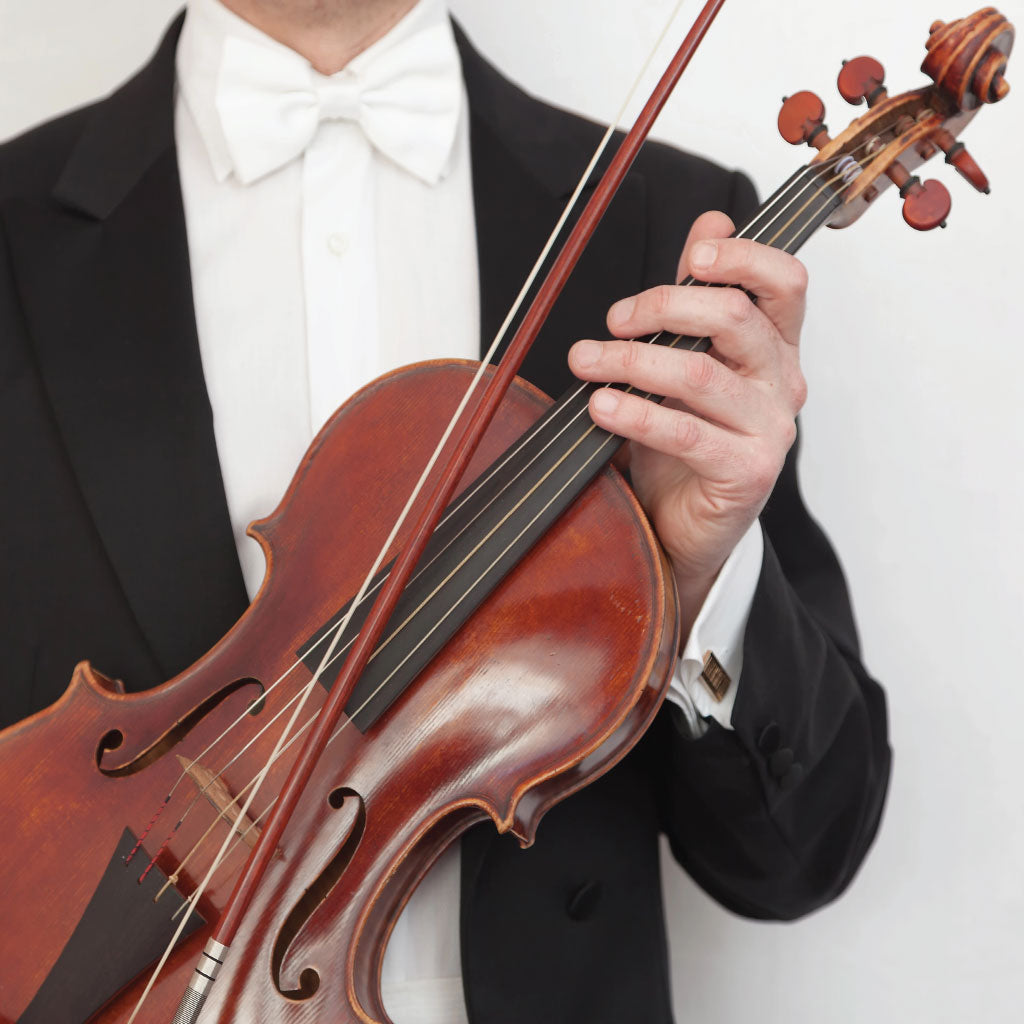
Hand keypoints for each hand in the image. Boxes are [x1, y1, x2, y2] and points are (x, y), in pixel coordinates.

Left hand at [567, 211, 808, 630]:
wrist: (682, 523)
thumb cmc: (683, 440)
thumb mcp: (689, 358)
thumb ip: (699, 295)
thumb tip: (711, 220)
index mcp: (774, 346)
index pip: (785, 282)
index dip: (742, 257)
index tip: (692, 256)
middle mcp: (781, 382)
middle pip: (734, 317)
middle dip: (661, 306)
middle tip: (612, 322)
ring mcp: (769, 429)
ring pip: (699, 374)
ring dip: (630, 362)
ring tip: (586, 362)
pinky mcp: (747, 471)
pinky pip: (687, 434)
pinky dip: (637, 414)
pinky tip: (602, 406)